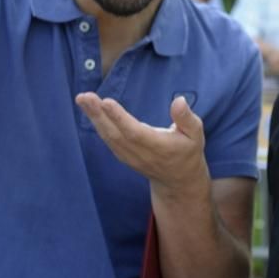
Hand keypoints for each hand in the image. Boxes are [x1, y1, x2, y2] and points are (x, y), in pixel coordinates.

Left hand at [75, 93, 207, 195]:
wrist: (178, 180)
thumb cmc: (188, 152)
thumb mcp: (196, 134)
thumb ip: (187, 118)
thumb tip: (179, 100)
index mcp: (159, 147)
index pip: (135, 132)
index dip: (120, 118)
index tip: (106, 102)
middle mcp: (141, 153)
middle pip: (116, 134)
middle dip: (98, 114)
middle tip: (85, 97)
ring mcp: (130, 156)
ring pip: (108, 136)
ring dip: (94, 117)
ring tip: (82, 99)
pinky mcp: (123, 155)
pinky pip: (108, 139)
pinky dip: (97, 124)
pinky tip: (90, 110)